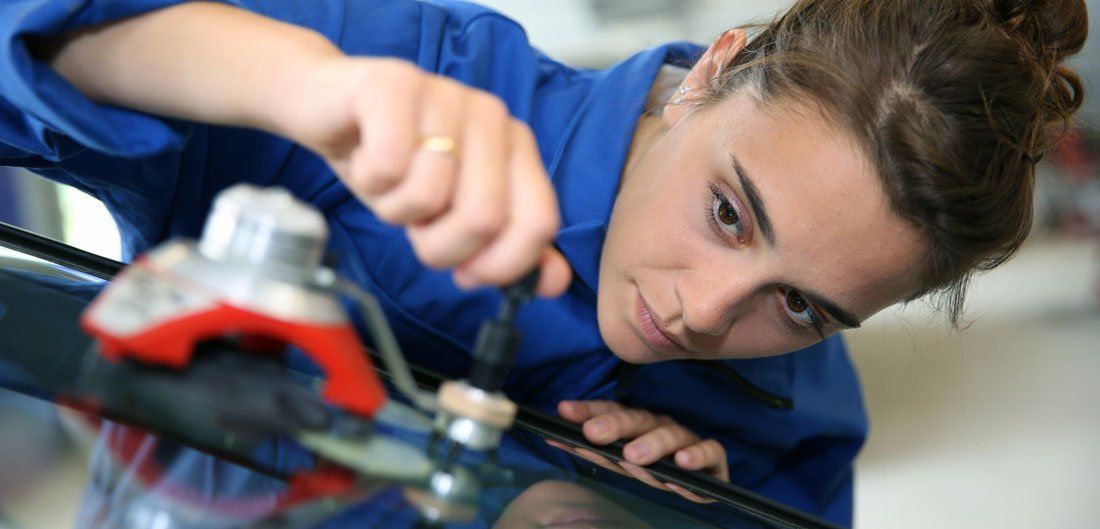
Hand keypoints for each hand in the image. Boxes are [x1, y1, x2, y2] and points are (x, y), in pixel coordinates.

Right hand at [268, 56, 570, 296]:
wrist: (326, 107)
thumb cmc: (393, 164)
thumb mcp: (450, 214)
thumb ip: (505, 247)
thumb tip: (552, 282)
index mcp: (515, 147)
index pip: (538, 222)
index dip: (500, 265)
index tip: (467, 272)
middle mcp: (491, 116)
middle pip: (484, 218)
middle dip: (439, 246)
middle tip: (416, 224)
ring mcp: (446, 95)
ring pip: (429, 195)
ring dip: (395, 209)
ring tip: (389, 182)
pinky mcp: (395, 85)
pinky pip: (388, 166)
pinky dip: (369, 180)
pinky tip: (366, 157)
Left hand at [549, 400, 728, 503]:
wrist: (703, 484)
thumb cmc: (656, 469)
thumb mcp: (621, 461)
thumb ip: (593, 450)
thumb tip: (554, 438)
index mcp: (638, 425)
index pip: (611, 411)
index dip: (588, 410)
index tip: (563, 412)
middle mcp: (661, 428)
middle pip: (638, 420)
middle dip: (614, 426)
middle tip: (593, 435)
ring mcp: (688, 441)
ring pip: (671, 436)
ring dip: (652, 445)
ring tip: (634, 457)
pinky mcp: (714, 459)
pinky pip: (710, 452)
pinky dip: (697, 457)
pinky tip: (682, 464)